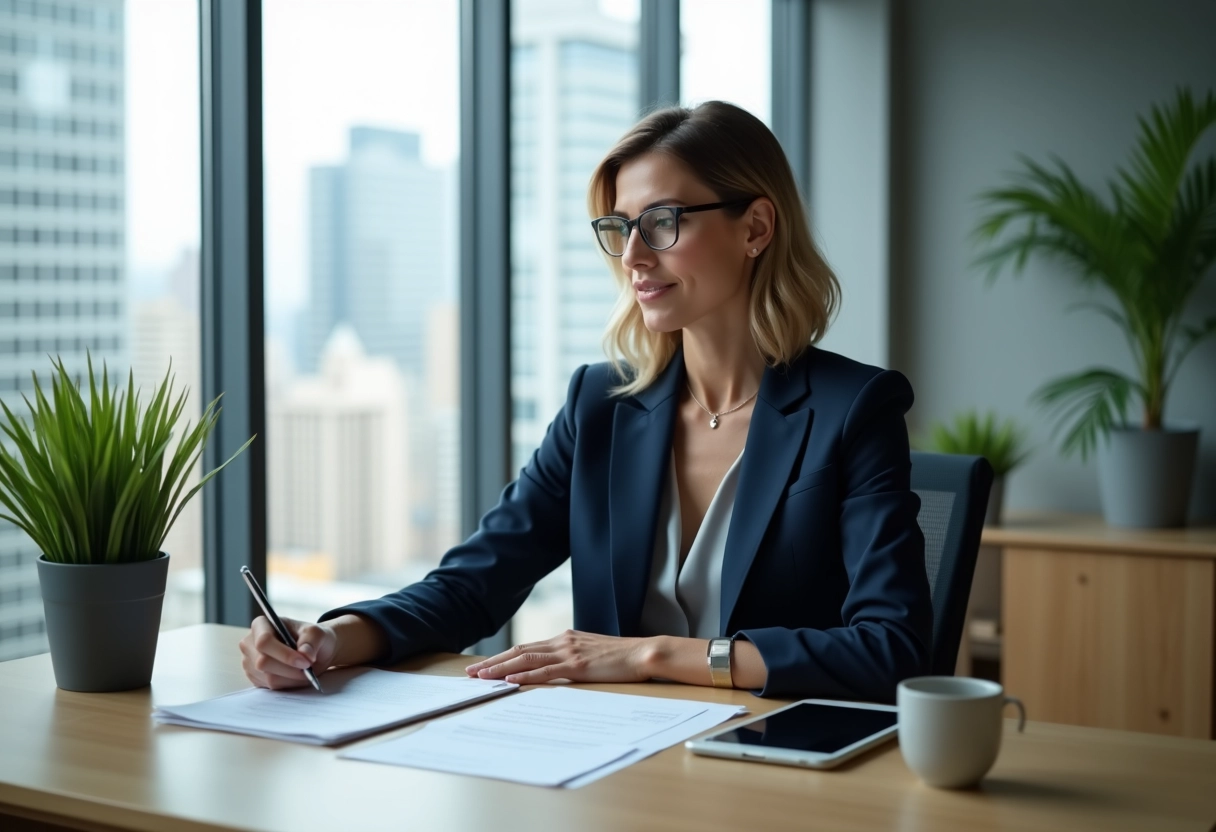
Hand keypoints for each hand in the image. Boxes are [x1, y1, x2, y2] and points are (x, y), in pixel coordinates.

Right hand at [239, 616, 338, 689]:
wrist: (311, 652)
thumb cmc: (312, 638)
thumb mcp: (317, 633)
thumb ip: (312, 641)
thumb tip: (305, 654)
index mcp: (261, 625)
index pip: (264, 641)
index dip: (284, 654)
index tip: (305, 662)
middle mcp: (250, 643)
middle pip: (262, 662)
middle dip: (290, 669)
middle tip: (308, 669)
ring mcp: (250, 662)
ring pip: (268, 678)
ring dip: (291, 678)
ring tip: (305, 672)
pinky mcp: (255, 678)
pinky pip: (270, 687)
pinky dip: (287, 684)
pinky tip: (296, 676)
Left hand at [464, 629, 656, 684]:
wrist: (643, 653)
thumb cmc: (621, 657)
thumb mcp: (592, 653)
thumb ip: (573, 657)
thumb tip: (558, 668)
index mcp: (565, 639)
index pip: (527, 647)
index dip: (504, 656)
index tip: (485, 665)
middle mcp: (563, 642)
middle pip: (520, 651)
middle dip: (493, 662)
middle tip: (471, 672)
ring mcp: (569, 652)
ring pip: (526, 659)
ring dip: (501, 669)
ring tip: (481, 677)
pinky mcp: (577, 666)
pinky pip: (545, 672)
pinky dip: (525, 675)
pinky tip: (510, 680)